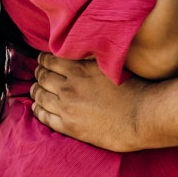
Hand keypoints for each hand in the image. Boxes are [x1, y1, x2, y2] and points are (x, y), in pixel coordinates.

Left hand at [30, 54, 147, 152]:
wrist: (142, 116)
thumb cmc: (134, 89)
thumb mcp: (111, 65)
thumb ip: (92, 59)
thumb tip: (85, 50)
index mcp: (79, 69)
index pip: (51, 60)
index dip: (44, 59)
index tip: (43, 60)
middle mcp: (69, 86)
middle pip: (43, 77)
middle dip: (38, 74)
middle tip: (38, 74)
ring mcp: (67, 107)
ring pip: (40, 95)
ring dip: (35, 90)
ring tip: (35, 89)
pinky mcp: (70, 126)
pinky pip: (44, 116)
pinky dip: (37, 110)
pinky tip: (37, 108)